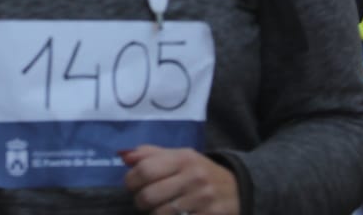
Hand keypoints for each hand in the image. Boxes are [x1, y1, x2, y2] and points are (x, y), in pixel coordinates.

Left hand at [120, 145, 239, 214]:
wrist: (239, 189)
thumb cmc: (201, 172)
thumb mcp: (181, 157)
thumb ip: (151, 154)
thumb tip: (123, 156)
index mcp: (183, 158)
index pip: (145, 170)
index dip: (131, 181)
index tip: (132, 185)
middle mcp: (193, 177)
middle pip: (148, 196)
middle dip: (140, 202)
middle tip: (145, 201)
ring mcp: (202, 200)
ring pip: (160, 214)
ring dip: (155, 214)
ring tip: (160, 209)